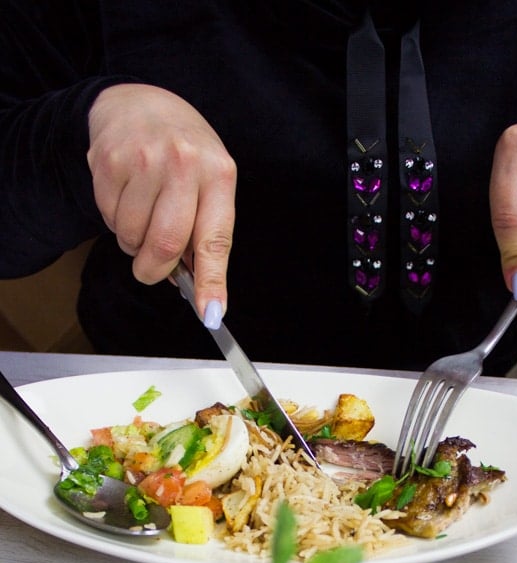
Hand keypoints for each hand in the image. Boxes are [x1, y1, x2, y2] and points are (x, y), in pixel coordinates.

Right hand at [87, 83, 235, 321]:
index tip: (210, 314)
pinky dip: (116, 223)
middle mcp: (183, 164)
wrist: (141, 104)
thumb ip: (204, 232)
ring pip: (132, 236)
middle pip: (165, 245)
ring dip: (133, 244)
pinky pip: (108, 219)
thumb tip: (196, 288)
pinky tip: (127, 199)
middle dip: (155, 270)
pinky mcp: (108, 161)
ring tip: (143, 218)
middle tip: (151, 270)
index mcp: (218, 174)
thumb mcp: (209, 184)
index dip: (212, 282)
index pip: (214, 240)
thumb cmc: (184, 154)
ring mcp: (143, 159)